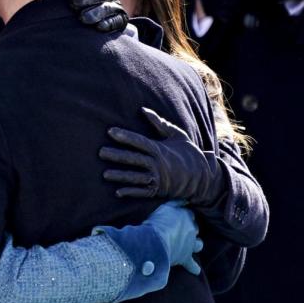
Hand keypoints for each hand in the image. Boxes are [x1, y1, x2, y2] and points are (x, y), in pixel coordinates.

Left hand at [71, 0, 128, 32]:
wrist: (90, 31)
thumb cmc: (75, 10)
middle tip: (75, 4)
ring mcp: (115, 7)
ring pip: (108, 7)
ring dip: (96, 12)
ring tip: (83, 18)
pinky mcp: (121, 20)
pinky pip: (117, 20)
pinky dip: (108, 23)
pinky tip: (99, 26)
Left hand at [100, 107, 224, 207]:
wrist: (203, 177)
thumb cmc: (188, 152)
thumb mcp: (177, 135)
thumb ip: (159, 123)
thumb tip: (143, 110)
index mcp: (160, 149)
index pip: (139, 142)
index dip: (125, 136)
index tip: (111, 131)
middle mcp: (157, 164)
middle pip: (133, 159)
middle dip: (117, 156)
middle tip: (100, 152)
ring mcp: (157, 179)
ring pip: (135, 177)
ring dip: (120, 176)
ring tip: (105, 174)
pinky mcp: (158, 191)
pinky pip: (142, 192)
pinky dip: (131, 193)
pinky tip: (118, 192)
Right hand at [144, 201, 202, 275]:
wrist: (156, 242)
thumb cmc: (158, 223)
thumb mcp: (165, 207)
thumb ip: (175, 204)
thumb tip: (185, 201)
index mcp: (186, 216)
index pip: (189, 214)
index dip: (185, 216)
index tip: (180, 217)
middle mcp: (191, 230)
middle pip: (194, 228)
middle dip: (190, 229)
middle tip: (182, 230)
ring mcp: (190, 245)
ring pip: (198, 244)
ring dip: (196, 244)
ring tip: (192, 246)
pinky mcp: (185, 258)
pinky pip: (191, 264)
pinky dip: (193, 267)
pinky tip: (196, 270)